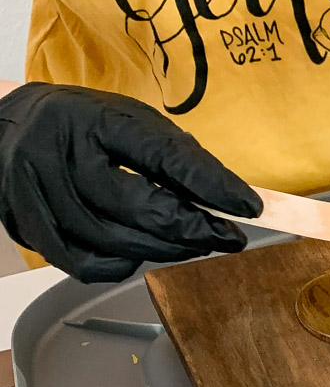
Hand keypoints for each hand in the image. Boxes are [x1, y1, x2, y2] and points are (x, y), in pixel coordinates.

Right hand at [0, 83, 262, 282]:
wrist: (10, 126)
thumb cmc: (82, 126)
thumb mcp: (131, 123)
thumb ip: (176, 158)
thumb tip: (230, 198)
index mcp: (95, 119)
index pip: (163, 155)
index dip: (211, 185)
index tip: (248, 207)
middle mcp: (60, 153)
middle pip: (136, 207)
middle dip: (192, 230)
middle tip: (226, 237)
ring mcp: (36, 192)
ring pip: (112, 241)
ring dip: (163, 251)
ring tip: (192, 246)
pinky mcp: (26, 223)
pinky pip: (80, 263)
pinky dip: (118, 267)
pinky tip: (139, 257)